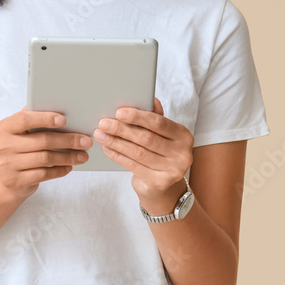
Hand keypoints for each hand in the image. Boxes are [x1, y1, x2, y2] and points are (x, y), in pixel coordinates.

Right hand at [0, 107, 92, 200]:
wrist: (4, 178)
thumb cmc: (18, 148)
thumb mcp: (20, 131)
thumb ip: (34, 119)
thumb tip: (63, 108)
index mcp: (4, 128)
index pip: (25, 119)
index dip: (45, 119)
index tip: (64, 120)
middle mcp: (3, 146)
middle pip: (42, 141)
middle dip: (68, 140)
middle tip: (86, 141)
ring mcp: (7, 165)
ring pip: (45, 159)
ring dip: (68, 157)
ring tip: (82, 156)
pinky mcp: (15, 181)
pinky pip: (43, 174)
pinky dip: (59, 170)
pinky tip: (69, 167)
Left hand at [93, 98, 193, 214]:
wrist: (164, 185)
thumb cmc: (160, 152)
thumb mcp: (161, 134)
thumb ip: (156, 117)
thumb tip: (150, 98)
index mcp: (184, 136)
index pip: (159, 123)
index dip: (138, 117)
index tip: (119, 112)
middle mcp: (182, 153)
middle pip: (146, 138)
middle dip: (122, 129)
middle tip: (104, 123)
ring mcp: (172, 170)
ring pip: (138, 153)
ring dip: (116, 142)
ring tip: (101, 135)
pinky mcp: (159, 182)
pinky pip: (133, 166)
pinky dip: (117, 156)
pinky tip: (107, 148)